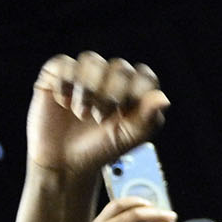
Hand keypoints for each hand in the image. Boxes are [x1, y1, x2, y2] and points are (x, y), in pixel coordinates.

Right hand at [27, 53, 169, 187]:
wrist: (65, 161)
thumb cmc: (100, 149)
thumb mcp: (129, 137)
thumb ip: (148, 118)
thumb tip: (164, 99)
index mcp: (133, 92)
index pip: (144, 76)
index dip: (135, 93)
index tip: (124, 114)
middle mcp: (110, 79)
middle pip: (120, 67)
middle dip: (111, 95)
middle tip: (99, 119)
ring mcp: (84, 74)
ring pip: (92, 60)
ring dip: (87, 90)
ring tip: (82, 113)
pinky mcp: (57, 74)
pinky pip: (64, 63)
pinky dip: (65, 85)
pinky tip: (63, 103)